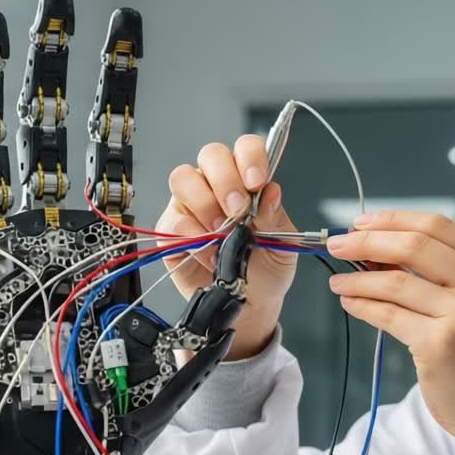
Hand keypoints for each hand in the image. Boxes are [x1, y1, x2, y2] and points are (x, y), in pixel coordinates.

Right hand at [155, 135, 298, 359]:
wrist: (250, 306)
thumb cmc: (267, 270)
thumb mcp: (283, 245)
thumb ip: (276, 217)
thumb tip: (270, 192)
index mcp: (247, 180)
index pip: (245, 148)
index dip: (250, 157)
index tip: (258, 181)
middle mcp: (216, 185)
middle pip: (210, 155)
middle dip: (226, 180)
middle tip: (239, 210)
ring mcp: (190, 205)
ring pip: (184, 179)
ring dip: (206, 206)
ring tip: (224, 234)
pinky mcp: (171, 230)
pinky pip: (174, 221)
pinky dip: (194, 239)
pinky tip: (212, 255)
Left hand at [325, 210, 454, 454]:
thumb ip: (443, 273)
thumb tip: (379, 246)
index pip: (439, 225)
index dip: (394, 219)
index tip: (361, 222)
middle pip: (415, 245)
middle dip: (367, 240)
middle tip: (335, 244)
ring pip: (395, 282)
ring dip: (357, 278)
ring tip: (337, 281)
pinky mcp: (439, 344)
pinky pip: (388, 314)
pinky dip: (362, 305)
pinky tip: (349, 303)